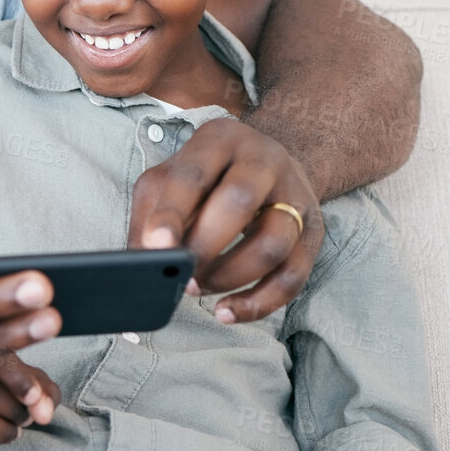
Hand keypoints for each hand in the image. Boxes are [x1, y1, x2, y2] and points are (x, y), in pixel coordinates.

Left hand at [128, 118, 323, 323]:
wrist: (267, 163)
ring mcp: (294, 194)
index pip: (194, 174)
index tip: (157, 246)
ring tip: (196, 287)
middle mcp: (263, 159)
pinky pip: (293, 275)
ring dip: (229, 276)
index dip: (173, 212)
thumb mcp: (170, 179)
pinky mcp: (312, 231)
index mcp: (219, 139)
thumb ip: (149, 216)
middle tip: (179, 274)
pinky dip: (258, 303)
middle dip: (204, 246)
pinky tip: (226, 311)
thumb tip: (138, 264)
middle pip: (239, 202)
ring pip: (273, 243)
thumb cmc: (207, 177)